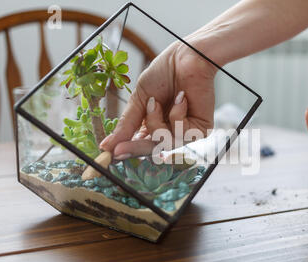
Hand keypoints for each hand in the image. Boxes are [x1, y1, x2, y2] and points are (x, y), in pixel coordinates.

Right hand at [100, 41, 216, 158]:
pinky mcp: (200, 130)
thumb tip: (107, 145)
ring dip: (155, 122)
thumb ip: (126, 124)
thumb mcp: (139, 100)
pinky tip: (180, 98)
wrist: (185, 58)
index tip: (107, 156)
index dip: (124, 150)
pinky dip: (176, 115)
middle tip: (119, 150)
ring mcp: (185, 132)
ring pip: (164, 142)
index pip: (138, 145)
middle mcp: (170, 131)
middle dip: (134, 148)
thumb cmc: (164, 74)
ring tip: (156, 102)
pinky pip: (181, 133)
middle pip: (151, 150)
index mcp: (153, 125)